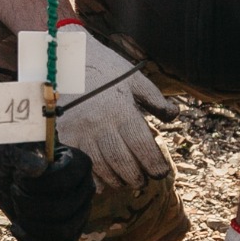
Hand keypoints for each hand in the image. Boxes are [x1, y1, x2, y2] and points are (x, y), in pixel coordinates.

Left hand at [0, 129, 93, 240]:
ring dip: (32, 226)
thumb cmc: (15, 158)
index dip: (37, 186)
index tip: (18, 179)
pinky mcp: (70, 232)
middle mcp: (86, 189)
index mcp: (80, 164)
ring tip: (17, 210)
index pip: (64, 183)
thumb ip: (25, 156)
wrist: (9, 175)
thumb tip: (40, 169)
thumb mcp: (14, 152)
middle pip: (65, 210)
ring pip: (64, 234)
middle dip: (31, 206)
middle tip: (14, 192)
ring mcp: (80, 212)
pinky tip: (16, 229)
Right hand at [56, 27, 178, 189]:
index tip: (161, 172)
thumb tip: (174, 115)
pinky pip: (80, 164)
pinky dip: (93, 178)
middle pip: (123, 163)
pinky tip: (102, 182)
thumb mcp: (133, 79)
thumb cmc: (103, 67)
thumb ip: (155, 99)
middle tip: (143, 181)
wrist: (65, 58)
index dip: (154, 164)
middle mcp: (101, 125)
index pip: (143, 147)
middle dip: (136, 177)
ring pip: (102, 167)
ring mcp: (81, 132)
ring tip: (125, 181)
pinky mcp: (65, 136)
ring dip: (116, 180)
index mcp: (122, 111)